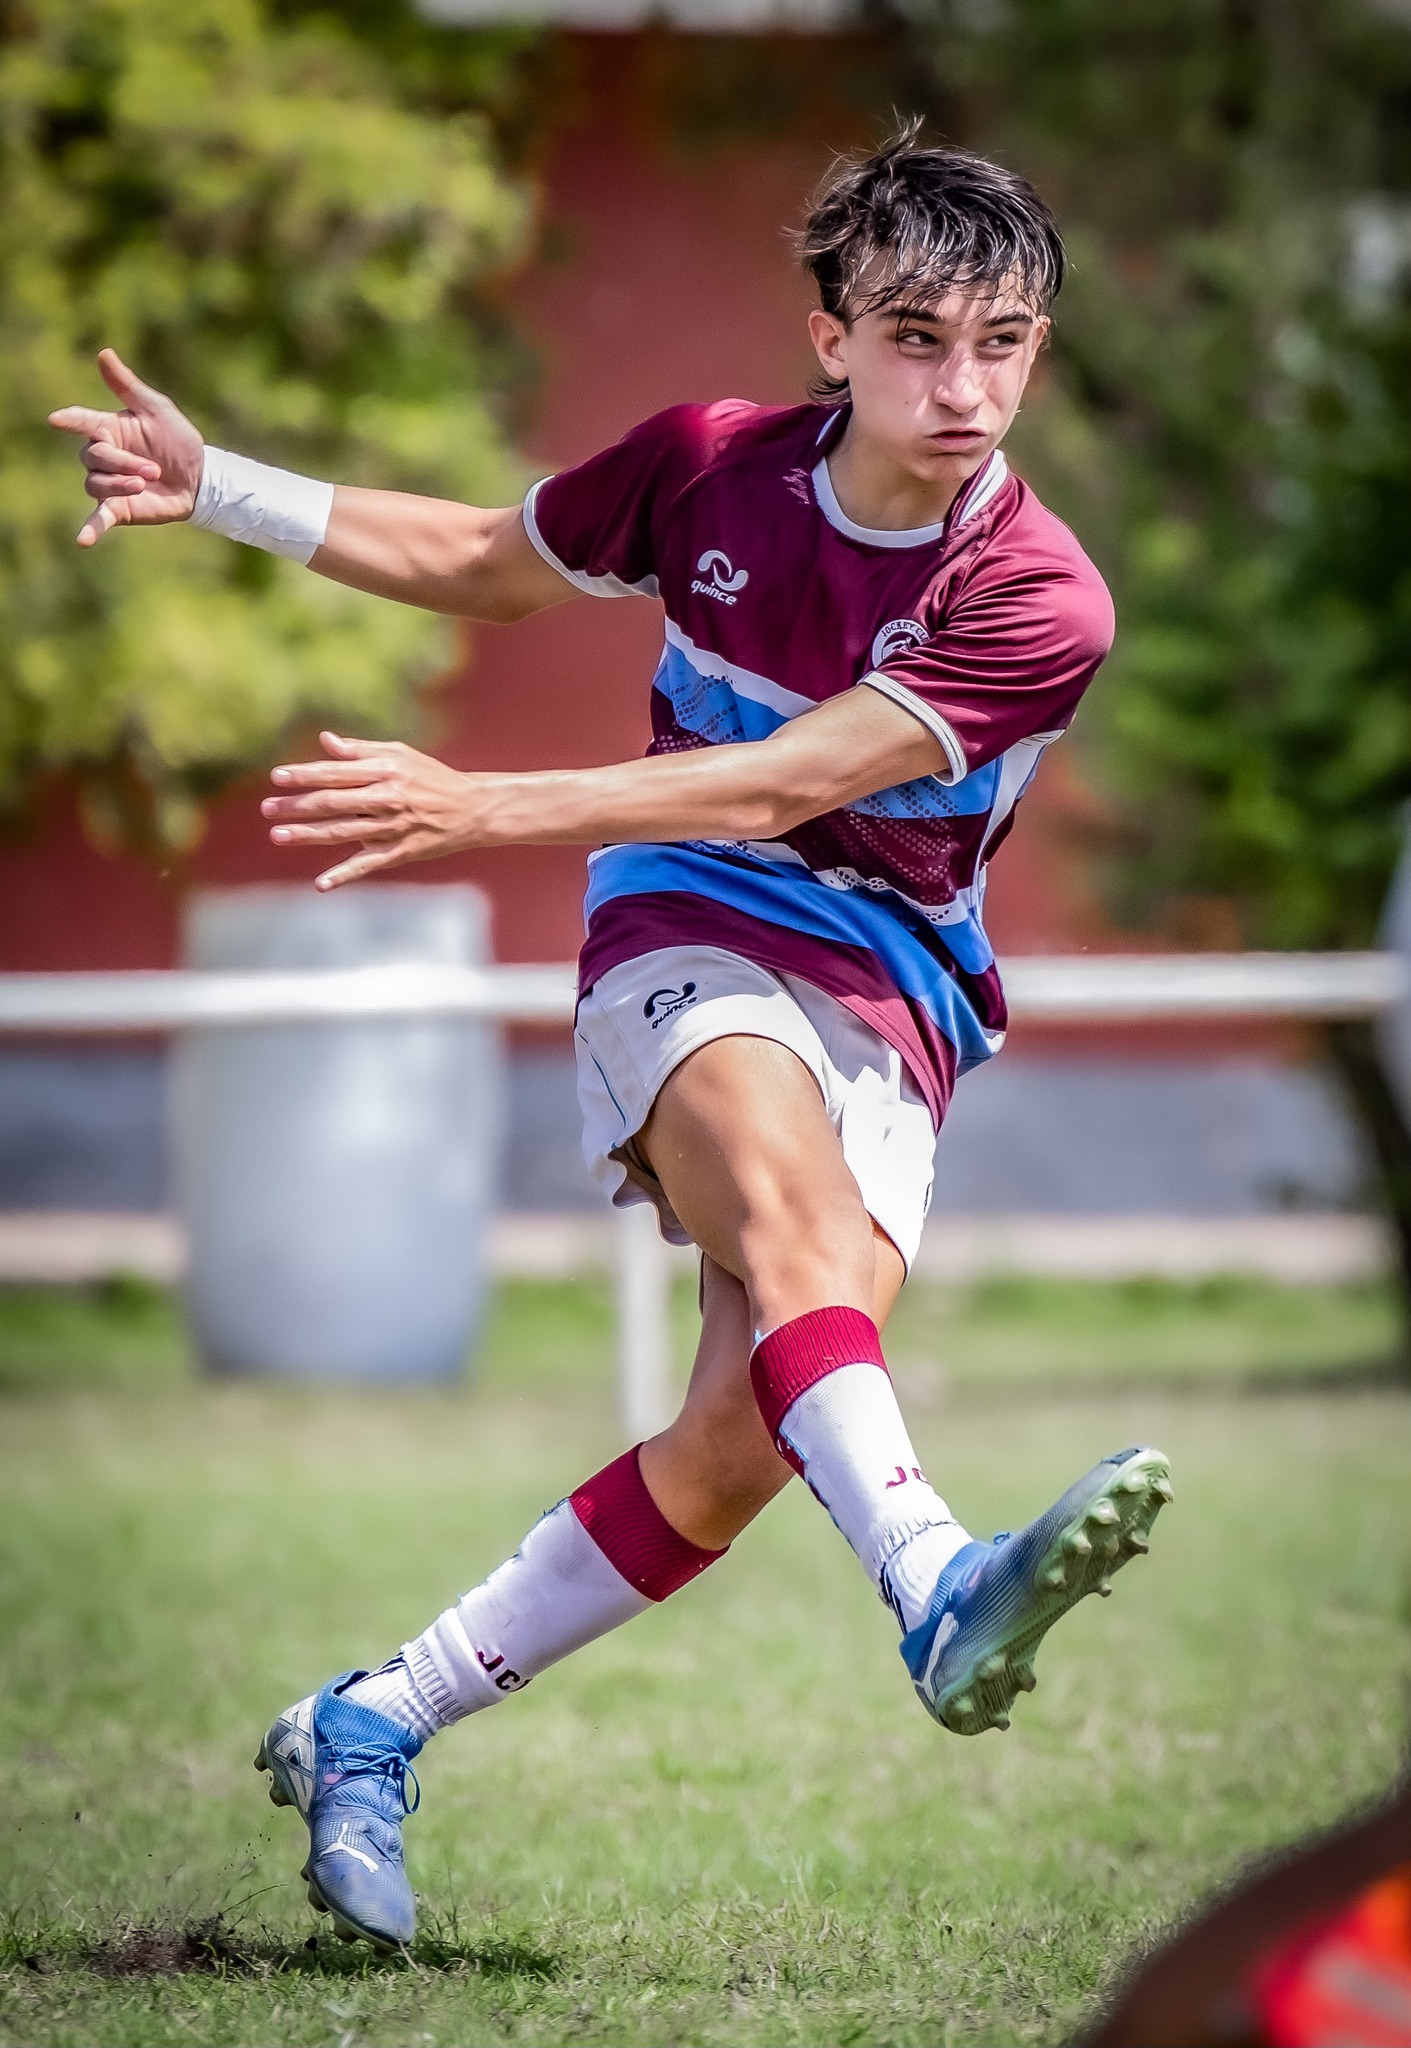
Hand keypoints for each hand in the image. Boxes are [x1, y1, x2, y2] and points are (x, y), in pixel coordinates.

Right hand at [49, 349, 204, 546]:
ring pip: (96, 484)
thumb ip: (128, 386)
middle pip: (93, 458)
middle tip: (152, 468)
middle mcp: (103, 457)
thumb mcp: (157, 409)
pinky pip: (98, 519)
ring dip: (121, 485)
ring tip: (145, 483)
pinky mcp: (118, 510)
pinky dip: (90, 530)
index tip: (58, 420)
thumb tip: (104, 353)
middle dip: (122, 463)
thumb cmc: (178, 440)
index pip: (81, 422)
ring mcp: (108, 484)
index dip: (70, 421)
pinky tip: (82, 542)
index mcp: (108, 429)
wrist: (200, 479)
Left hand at [263, 732, 476, 890]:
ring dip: (309, 835)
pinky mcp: (400, 852)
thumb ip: (361, 751)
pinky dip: (344, 875)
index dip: (305, 775)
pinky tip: (321, 885)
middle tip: (268, 808)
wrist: (472, 809)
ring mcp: (393, 828)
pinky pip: (368, 865)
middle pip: (333, 802)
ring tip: (279, 836)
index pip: (336, 772)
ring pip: (343, 833)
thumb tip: (326, 742)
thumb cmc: (431, 777)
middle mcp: (387, 798)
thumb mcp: (400, 755)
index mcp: (385, 771)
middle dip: (297, 805)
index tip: (277, 777)